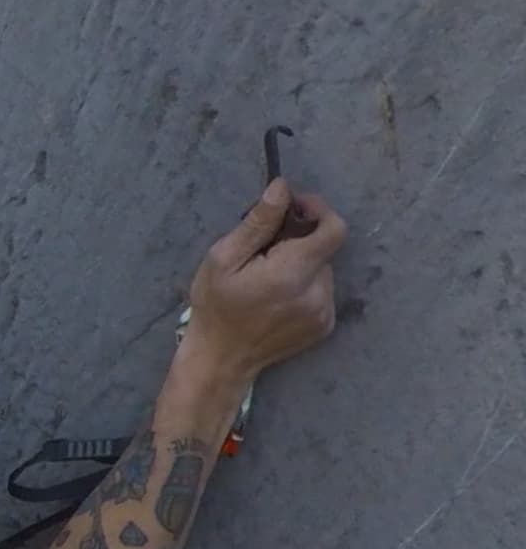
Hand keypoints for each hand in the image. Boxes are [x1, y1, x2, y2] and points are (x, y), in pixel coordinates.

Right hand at [185, 173, 346, 376]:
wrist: (221, 360)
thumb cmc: (215, 306)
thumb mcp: (223, 258)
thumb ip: (258, 223)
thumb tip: (282, 189)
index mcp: (292, 274)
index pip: (334, 229)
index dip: (319, 210)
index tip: (295, 209)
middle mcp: (317, 294)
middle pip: (324, 248)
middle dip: (299, 240)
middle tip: (265, 250)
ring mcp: (324, 313)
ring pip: (323, 269)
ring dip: (301, 264)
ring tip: (268, 278)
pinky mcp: (324, 326)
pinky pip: (322, 290)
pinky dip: (304, 285)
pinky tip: (277, 298)